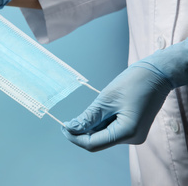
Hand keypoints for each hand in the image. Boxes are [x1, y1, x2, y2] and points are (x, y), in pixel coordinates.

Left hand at [61, 38, 187, 151]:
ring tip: (94, 107)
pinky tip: (101, 110)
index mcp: (127, 132)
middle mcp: (132, 138)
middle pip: (98, 141)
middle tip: (69, 119)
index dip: (75, 137)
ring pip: (104, 136)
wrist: (156, 74)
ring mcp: (134, 134)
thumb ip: (88, 117)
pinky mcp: (133, 128)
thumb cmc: (134, 82)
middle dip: (82, 131)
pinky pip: (112, 130)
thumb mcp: (106, 100)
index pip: (93, 144)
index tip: (62, 127)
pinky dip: (101, 122)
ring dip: (92, 126)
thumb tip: (71, 128)